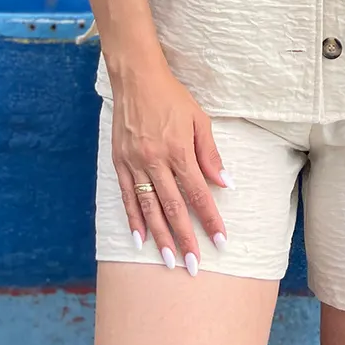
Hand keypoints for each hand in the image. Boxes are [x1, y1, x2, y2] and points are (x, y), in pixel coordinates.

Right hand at [110, 57, 230, 273]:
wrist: (135, 78)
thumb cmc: (172, 97)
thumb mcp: (199, 119)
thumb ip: (210, 154)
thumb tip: (225, 184)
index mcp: (179, 151)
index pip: (198, 193)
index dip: (210, 219)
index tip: (220, 240)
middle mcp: (156, 160)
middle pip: (173, 208)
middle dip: (185, 239)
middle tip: (194, 266)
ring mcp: (135, 163)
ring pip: (149, 208)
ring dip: (160, 237)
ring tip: (168, 260)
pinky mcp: (119, 162)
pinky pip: (128, 196)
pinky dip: (133, 219)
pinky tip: (139, 239)